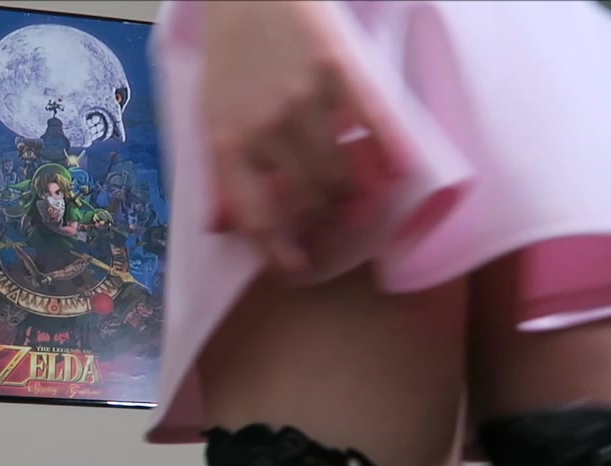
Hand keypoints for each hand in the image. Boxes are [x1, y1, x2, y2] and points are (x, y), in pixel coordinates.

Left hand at [198, 1, 402, 274]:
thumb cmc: (228, 53)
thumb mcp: (209, 114)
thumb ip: (225, 166)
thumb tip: (229, 225)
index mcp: (226, 143)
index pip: (259, 218)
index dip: (281, 252)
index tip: (298, 267)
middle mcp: (266, 129)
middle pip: (309, 202)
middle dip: (323, 224)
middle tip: (333, 229)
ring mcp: (305, 100)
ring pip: (342, 174)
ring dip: (353, 196)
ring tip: (358, 200)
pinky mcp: (339, 70)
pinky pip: (375, 124)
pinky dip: (391, 153)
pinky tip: (400, 171)